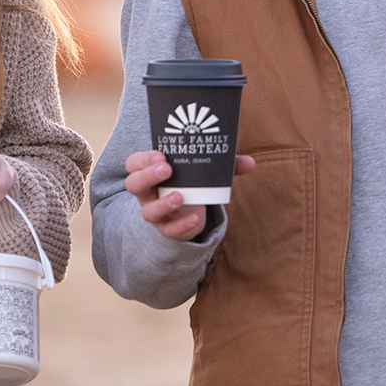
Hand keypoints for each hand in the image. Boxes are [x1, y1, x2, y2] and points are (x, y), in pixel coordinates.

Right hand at [123, 151, 255, 240]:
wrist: (190, 211)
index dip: (144, 159)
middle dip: (148, 176)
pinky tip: (195, 218)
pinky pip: (169, 230)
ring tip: (180, 197)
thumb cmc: (192, 183)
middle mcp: (148, 193)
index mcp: (150, 172)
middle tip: (167, 170)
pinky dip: (182, 224)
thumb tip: (250, 163)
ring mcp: (155, 212)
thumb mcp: (204, 172)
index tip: (162, 155)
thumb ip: (225, 166)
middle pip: (134, 185)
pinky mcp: (168, 229)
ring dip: (163, 204)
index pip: (135, 163)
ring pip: (148, 212)